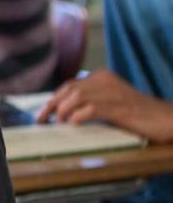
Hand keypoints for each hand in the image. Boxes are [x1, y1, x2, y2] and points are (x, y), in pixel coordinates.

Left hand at [37, 69, 172, 142]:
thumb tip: (64, 113)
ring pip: (77, 97)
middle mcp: (106, 81)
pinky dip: (77, 116)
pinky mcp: (119, 107)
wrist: (166, 118)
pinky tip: (72, 124)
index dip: (54, 99)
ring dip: (62, 111)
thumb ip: (92, 102)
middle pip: (69, 89)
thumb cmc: (139, 115)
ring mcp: (113, 93)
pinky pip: (91, 108)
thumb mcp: (112, 102)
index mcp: (103, 77)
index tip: (42, 112)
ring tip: (58, 124)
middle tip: (41, 120)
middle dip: (51, 105)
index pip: (70, 85)